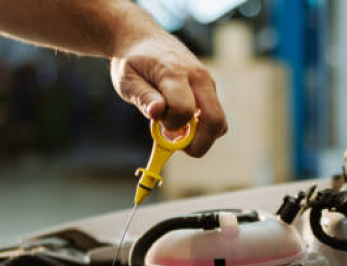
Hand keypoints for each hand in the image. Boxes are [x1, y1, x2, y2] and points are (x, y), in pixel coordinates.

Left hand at [110, 33, 227, 156]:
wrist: (144, 39)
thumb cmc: (133, 62)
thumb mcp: (127, 79)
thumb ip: (143, 97)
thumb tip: (158, 113)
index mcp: (175, 72)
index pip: (184, 110)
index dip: (170, 125)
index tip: (156, 123)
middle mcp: (199, 77)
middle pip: (215, 121)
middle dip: (197, 144)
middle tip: (176, 145)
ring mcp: (208, 83)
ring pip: (219, 123)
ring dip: (199, 136)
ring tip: (176, 129)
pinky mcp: (210, 90)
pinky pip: (214, 117)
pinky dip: (201, 129)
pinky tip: (181, 122)